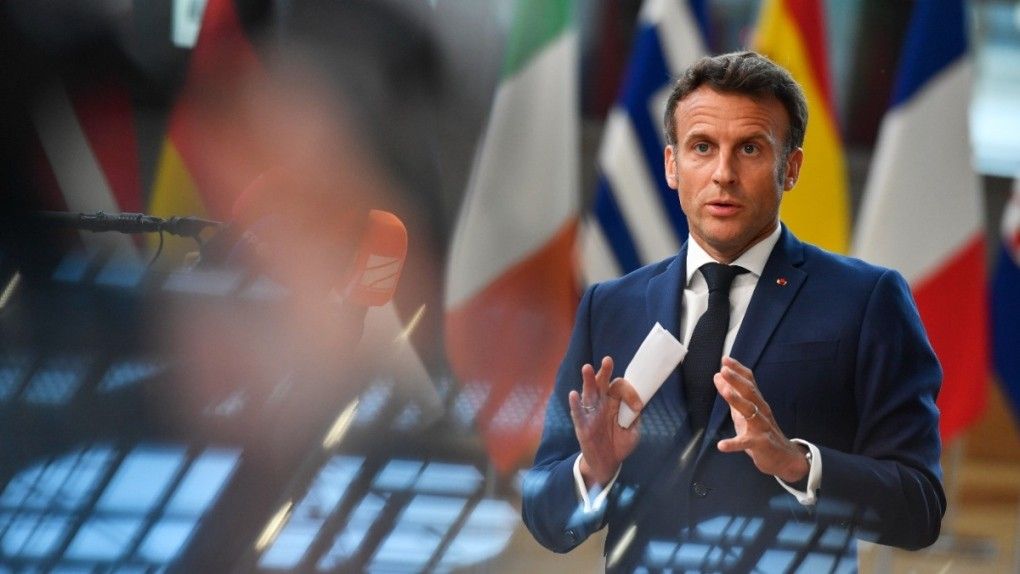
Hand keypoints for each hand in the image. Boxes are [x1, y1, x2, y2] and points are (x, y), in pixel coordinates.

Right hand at [568, 356, 642, 487]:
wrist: (608, 463)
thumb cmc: (620, 443)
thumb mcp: (634, 431)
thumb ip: (635, 418)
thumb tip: (638, 406)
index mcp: (614, 402)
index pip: (619, 388)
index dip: (630, 393)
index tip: (638, 407)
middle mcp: (601, 404)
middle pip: (602, 384)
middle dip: (605, 372)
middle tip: (608, 360)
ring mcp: (591, 414)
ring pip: (588, 394)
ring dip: (587, 380)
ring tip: (587, 368)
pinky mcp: (582, 426)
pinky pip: (578, 414)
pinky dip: (575, 405)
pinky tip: (573, 395)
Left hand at [713, 356, 808, 482]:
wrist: (784, 457)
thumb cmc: (760, 431)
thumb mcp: (744, 412)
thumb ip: (732, 395)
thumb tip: (718, 375)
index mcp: (757, 402)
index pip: (749, 382)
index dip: (738, 370)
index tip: (725, 359)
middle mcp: (761, 411)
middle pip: (750, 392)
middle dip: (737, 380)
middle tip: (724, 370)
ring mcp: (762, 427)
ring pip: (750, 412)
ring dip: (737, 401)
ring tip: (725, 391)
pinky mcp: (760, 444)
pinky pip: (746, 443)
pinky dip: (733, 444)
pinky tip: (721, 445)